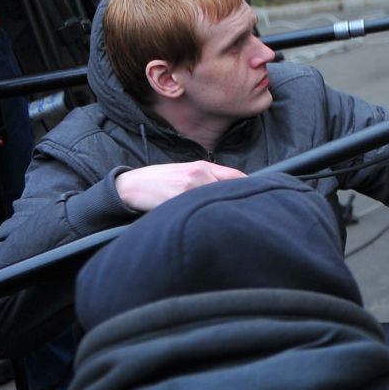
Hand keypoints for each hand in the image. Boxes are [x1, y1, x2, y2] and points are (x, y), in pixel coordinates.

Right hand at [114, 160, 248, 212]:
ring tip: (221, 222)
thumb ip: (208, 179)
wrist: (130, 187)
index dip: (249, 189)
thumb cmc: (159, 183)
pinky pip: (199, 209)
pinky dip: (204, 218)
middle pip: (230, 190)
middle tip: (245, 215)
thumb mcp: (185, 175)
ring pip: (217, 200)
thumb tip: (231, 192)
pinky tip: (202, 223)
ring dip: (221, 211)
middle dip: (236, 202)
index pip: (237, 177)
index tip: (258, 200)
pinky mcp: (179, 197)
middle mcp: (200, 173)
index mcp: (203, 166)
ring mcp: (190, 185)